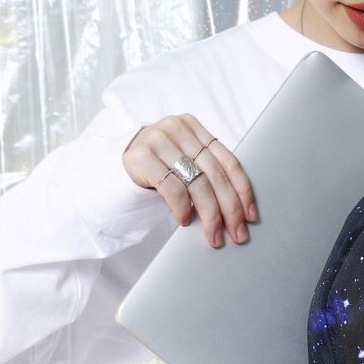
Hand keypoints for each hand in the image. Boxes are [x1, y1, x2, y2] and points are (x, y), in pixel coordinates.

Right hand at [122, 113, 256, 247]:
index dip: (243, 191)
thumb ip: (207, 172)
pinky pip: (172, 188)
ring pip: (197, 183)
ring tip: (214, 235)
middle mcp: (177, 129)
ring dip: (210, 215)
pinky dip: (183, 208)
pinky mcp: (140, 156)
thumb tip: (240, 211)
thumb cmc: (156, 168)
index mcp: (194, 127)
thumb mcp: (184, 162)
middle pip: (215, 174)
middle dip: (230, 209)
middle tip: (237, 233)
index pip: (228, 161)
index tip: (251, 216)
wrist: (112, 166)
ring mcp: (157, 139)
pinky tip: (185, 221)